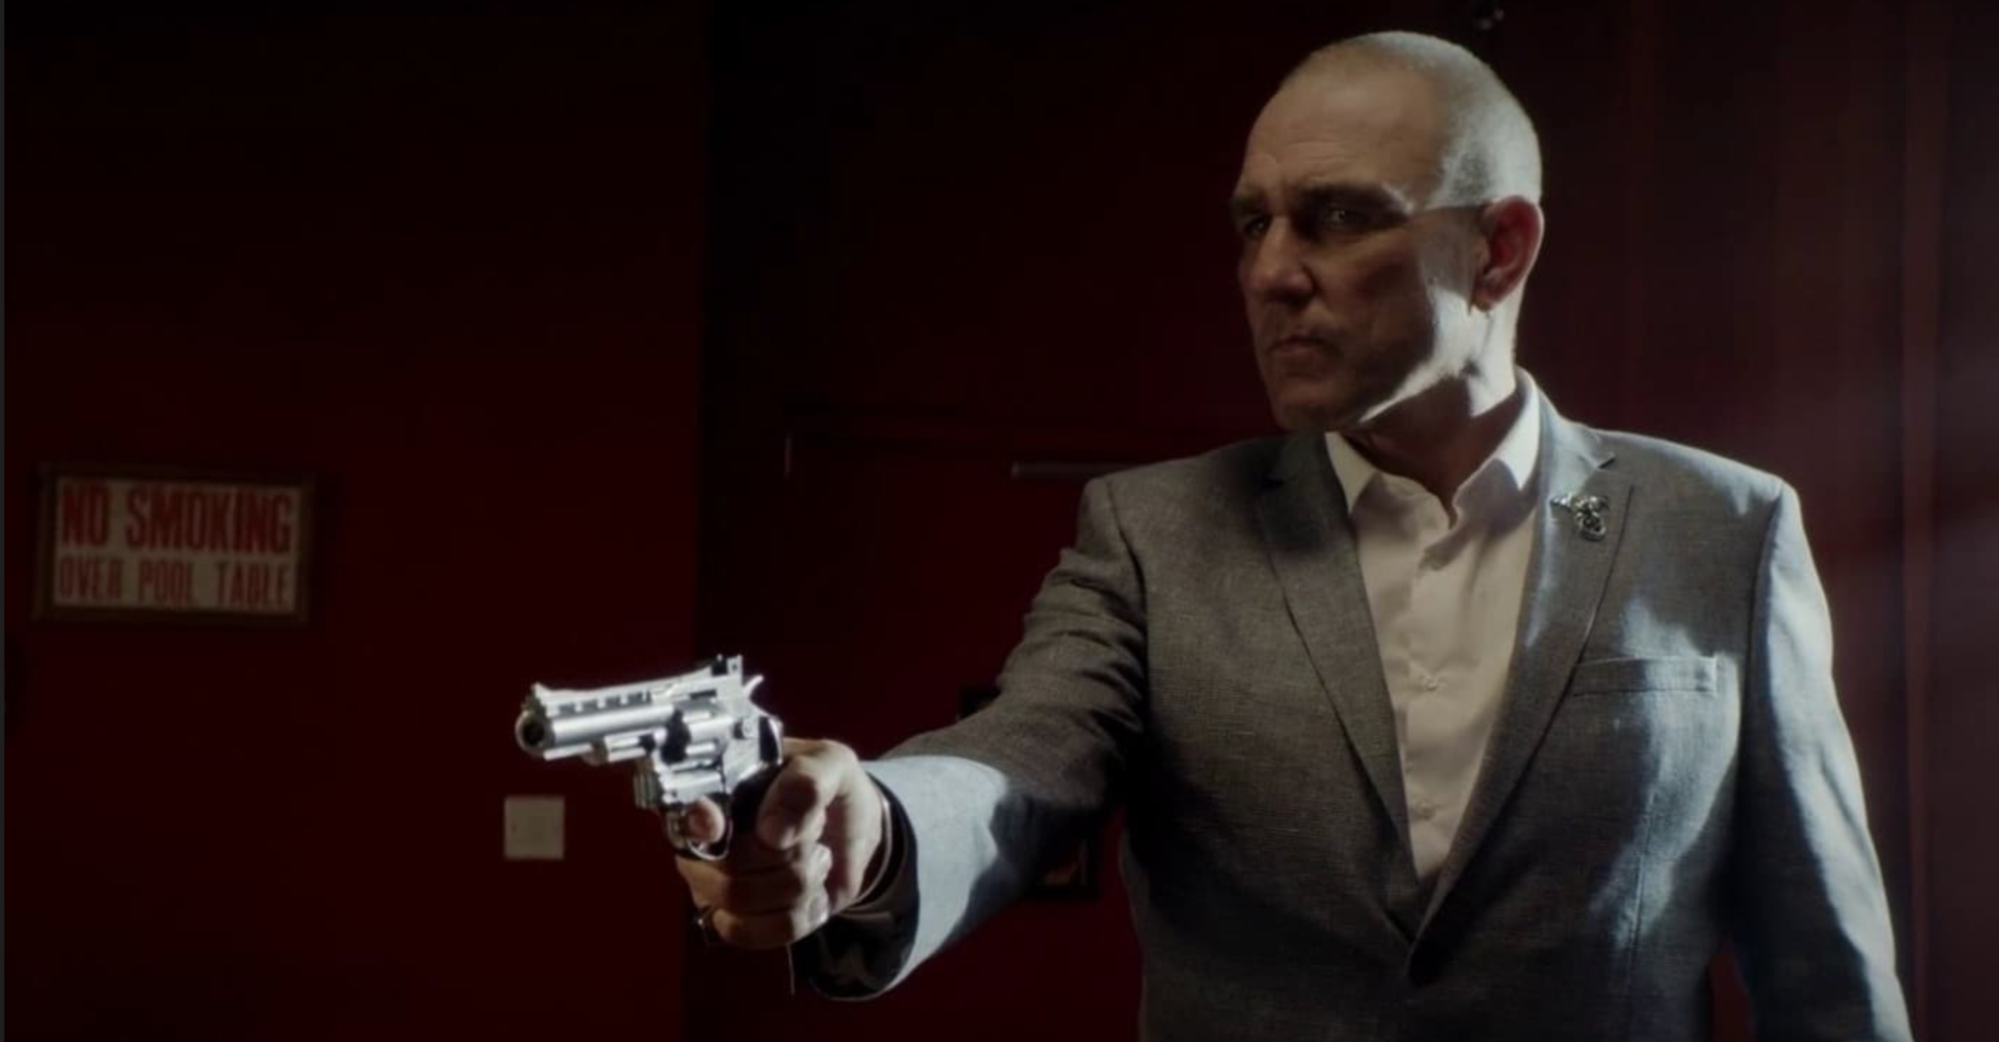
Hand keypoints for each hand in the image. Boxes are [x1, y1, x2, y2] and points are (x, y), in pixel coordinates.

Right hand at [674, 737, 887, 948]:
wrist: (854, 828)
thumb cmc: (829, 787)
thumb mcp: (831, 764)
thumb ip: (806, 782)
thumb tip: (772, 833)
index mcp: (718, 794)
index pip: (686, 816)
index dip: (698, 824)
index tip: (716, 824)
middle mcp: (706, 845)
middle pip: (726, 874)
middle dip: (788, 858)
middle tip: (812, 833)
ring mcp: (718, 887)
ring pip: (743, 906)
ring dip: (799, 884)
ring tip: (815, 858)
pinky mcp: (745, 921)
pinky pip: (763, 933)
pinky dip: (802, 915)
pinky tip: (813, 893)